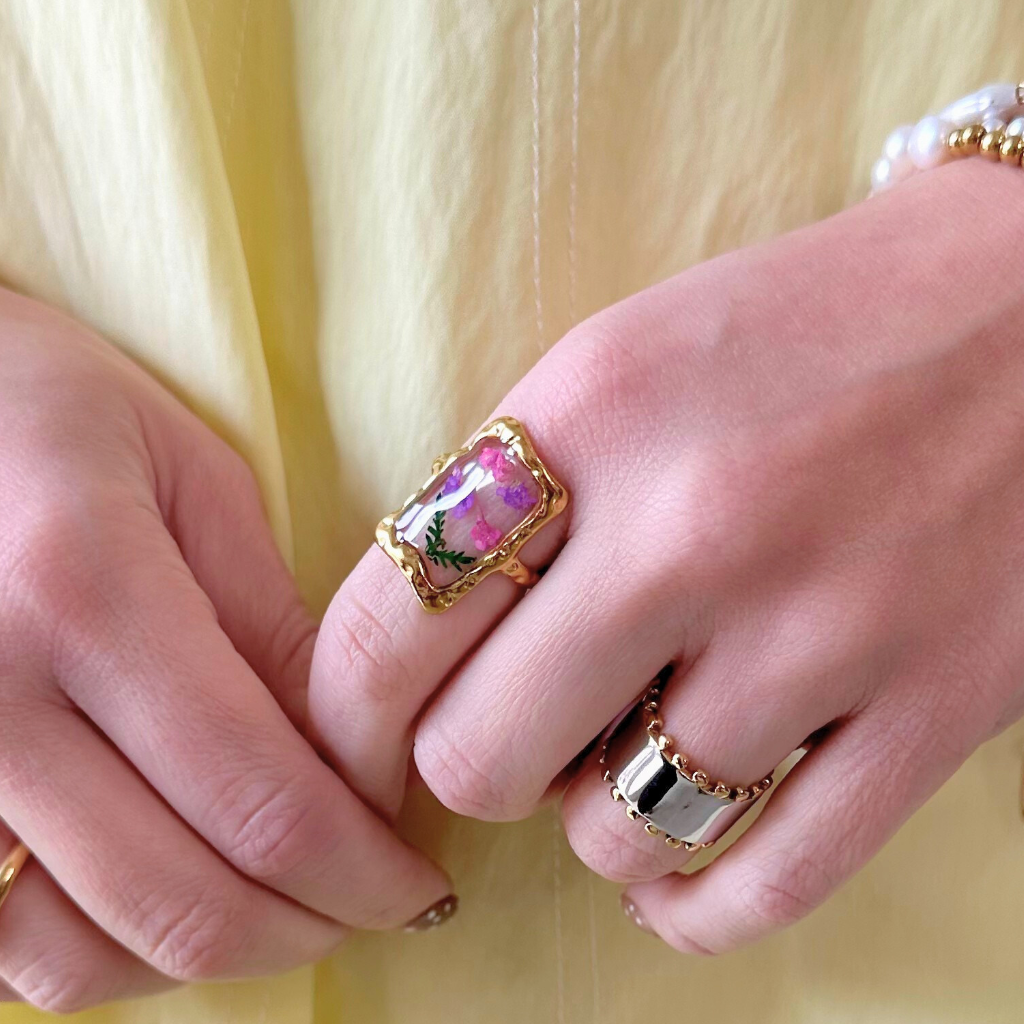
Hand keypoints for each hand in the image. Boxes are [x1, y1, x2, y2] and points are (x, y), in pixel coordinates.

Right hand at [0, 290, 451, 1012]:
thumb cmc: (60, 411)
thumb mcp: (193, 480)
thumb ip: (272, 625)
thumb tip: (357, 761)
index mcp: (90, 591)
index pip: (263, 798)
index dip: (364, 870)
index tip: (422, 883)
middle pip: (183, 900)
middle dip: (314, 924)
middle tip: (379, 902)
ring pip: (75, 955)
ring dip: (211, 953)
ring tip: (285, 901)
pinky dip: (99, 946)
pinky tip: (164, 889)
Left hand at [310, 158, 1023, 953]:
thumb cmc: (806, 327)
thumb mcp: (624, 358)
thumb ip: (512, 496)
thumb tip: (430, 653)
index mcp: (595, 414)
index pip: (388, 620)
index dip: (342, 713)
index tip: (354, 742)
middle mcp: (696, 526)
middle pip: (478, 757)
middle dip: (470, 762)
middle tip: (508, 730)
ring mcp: (825, 630)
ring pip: (616, 835)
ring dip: (591, 816)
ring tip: (625, 752)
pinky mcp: (934, 707)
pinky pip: (763, 887)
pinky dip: (690, 902)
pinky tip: (676, 860)